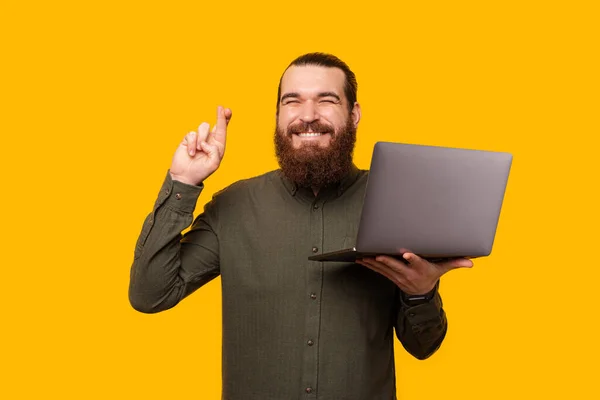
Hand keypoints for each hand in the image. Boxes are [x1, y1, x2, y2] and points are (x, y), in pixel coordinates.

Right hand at [169, 106, 231, 185]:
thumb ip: (214, 151)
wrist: (185, 176)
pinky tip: (190, 153)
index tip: (227, 110)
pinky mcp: (188, 139)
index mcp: (218, 146)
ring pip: (203, 127)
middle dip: (220, 116)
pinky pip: (192, 134)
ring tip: (198, 150)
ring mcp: (199, 139)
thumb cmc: (200, 172)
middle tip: (222, 108)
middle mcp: (210, 141)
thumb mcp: (213, 164)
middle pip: (216, 124)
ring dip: (201, 139)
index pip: (223, 131)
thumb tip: (206, 142)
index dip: (225, 120)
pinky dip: (192, 144)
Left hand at [356, 253, 472, 294]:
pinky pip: (379, 271)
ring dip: (374, 263)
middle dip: (387, 261)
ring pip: (385, 269)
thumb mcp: (442, 269)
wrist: (421, 294)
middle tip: (378, 255)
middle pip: (397, 267)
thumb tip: (471, 263)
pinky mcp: (391, 277)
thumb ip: (454, 263)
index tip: (407, 255)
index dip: (412, 259)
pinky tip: (361, 259)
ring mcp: (398, 277)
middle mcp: (408, 275)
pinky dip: (370, 265)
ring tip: (364, 255)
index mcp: (421, 270)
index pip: (417, 264)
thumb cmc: (431, 276)